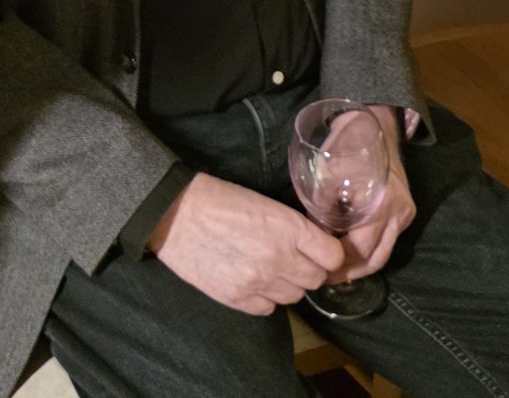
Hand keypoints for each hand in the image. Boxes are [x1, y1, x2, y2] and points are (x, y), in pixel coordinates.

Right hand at [149, 173, 343, 314]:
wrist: (175, 214)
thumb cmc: (219, 199)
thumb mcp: (264, 202)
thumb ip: (291, 227)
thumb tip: (313, 244)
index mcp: (288, 227)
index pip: (333, 256)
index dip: (330, 254)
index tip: (321, 250)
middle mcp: (279, 258)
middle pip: (316, 280)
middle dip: (310, 270)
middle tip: (294, 258)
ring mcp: (258, 282)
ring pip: (294, 297)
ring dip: (288, 285)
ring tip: (270, 268)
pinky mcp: (237, 299)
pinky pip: (268, 309)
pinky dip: (265, 298)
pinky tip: (253, 281)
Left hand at [331, 107, 414, 281]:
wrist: (374, 122)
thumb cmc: (346, 145)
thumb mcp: (324, 176)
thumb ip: (320, 212)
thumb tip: (312, 241)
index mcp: (380, 205)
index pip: (358, 251)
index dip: (336, 264)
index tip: (316, 269)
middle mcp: (398, 213)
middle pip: (375, 259)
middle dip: (349, 272)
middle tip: (325, 277)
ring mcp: (405, 213)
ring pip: (383, 252)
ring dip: (360, 263)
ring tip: (335, 268)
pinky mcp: (405, 210)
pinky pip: (387, 239)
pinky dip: (370, 248)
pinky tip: (349, 250)